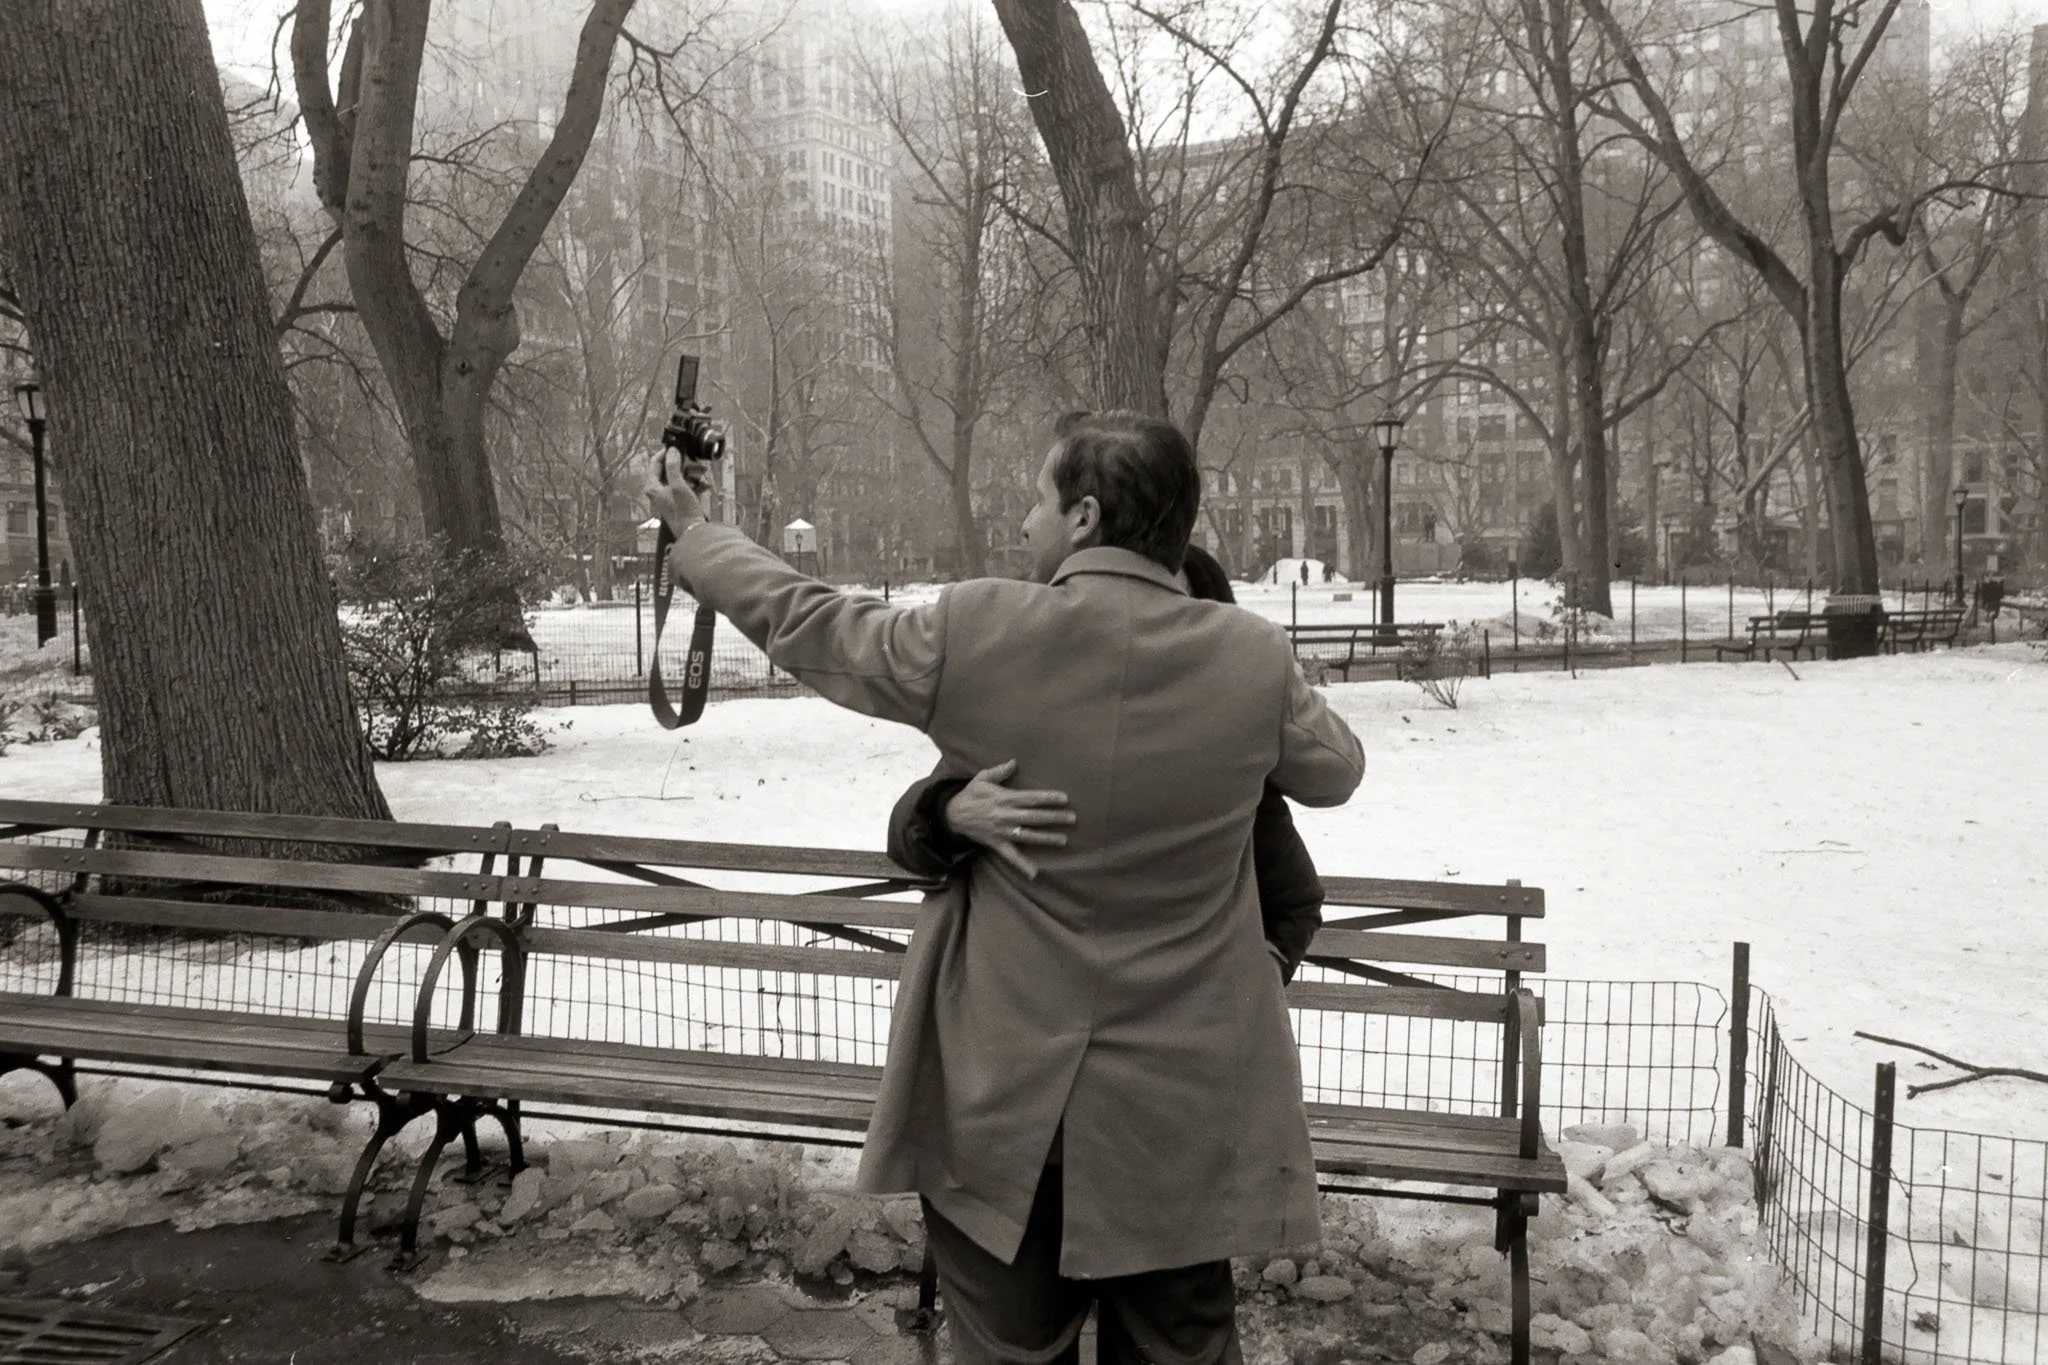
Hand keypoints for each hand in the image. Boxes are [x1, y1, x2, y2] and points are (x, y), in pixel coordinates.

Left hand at [644, 447, 711, 535]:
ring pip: (681, 476)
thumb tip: (671, 450)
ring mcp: (670, 495)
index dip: (667, 452)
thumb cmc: (683, 513)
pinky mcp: (680, 500)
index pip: (655, 462)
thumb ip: (673, 466)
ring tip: (704, 475)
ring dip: (693, 474)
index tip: (678, 447)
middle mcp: (659, 490)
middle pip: (670, 468)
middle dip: (686, 465)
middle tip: (696, 463)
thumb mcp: (679, 486)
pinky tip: (705, 485)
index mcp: (653, 486)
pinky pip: (687, 486)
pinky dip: (696, 484)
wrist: (694, 532)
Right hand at [943, 759, 1074, 881]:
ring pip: (1028, 835)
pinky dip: (1022, 865)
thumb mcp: (982, 778)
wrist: (952, 815)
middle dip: (1054, 817)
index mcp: (1005, 798)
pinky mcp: (997, 843)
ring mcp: (1002, 831)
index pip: (1031, 798)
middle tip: (1072, 818)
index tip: (1064, 798)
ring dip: (1046, 838)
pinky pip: (1011, 856)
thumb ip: (1000, 771)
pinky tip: (1034, 873)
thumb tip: (1014, 762)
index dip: (1048, 798)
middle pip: (1034, 817)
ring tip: (1064, 840)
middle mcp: (1006, 815)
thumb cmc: (970, 794)